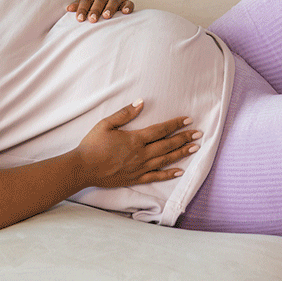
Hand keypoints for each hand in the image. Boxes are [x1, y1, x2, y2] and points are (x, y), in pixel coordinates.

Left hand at [67, 0, 134, 21]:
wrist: (108, 4)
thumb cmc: (93, 7)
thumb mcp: (84, 5)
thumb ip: (78, 7)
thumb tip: (68, 8)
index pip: (86, 0)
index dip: (82, 9)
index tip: (79, 19)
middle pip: (99, 0)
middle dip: (95, 10)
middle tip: (92, 19)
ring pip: (113, 1)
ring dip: (110, 8)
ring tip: (106, 16)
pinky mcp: (125, 2)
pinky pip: (128, 3)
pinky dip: (127, 6)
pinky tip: (125, 12)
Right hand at [73, 100, 200, 187]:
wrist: (83, 168)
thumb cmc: (92, 144)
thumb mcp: (106, 124)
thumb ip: (125, 113)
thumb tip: (141, 102)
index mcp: (135, 139)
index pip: (160, 130)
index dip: (175, 124)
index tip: (188, 120)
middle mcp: (141, 154)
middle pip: (167, 145)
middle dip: (184, 138)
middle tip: (198, 134)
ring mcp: (139, 168)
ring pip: (165, 160)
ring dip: (181, 154)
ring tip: (195, 148)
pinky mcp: (135, 179)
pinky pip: (156, 177)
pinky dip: (169, 174)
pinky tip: (180, 171)